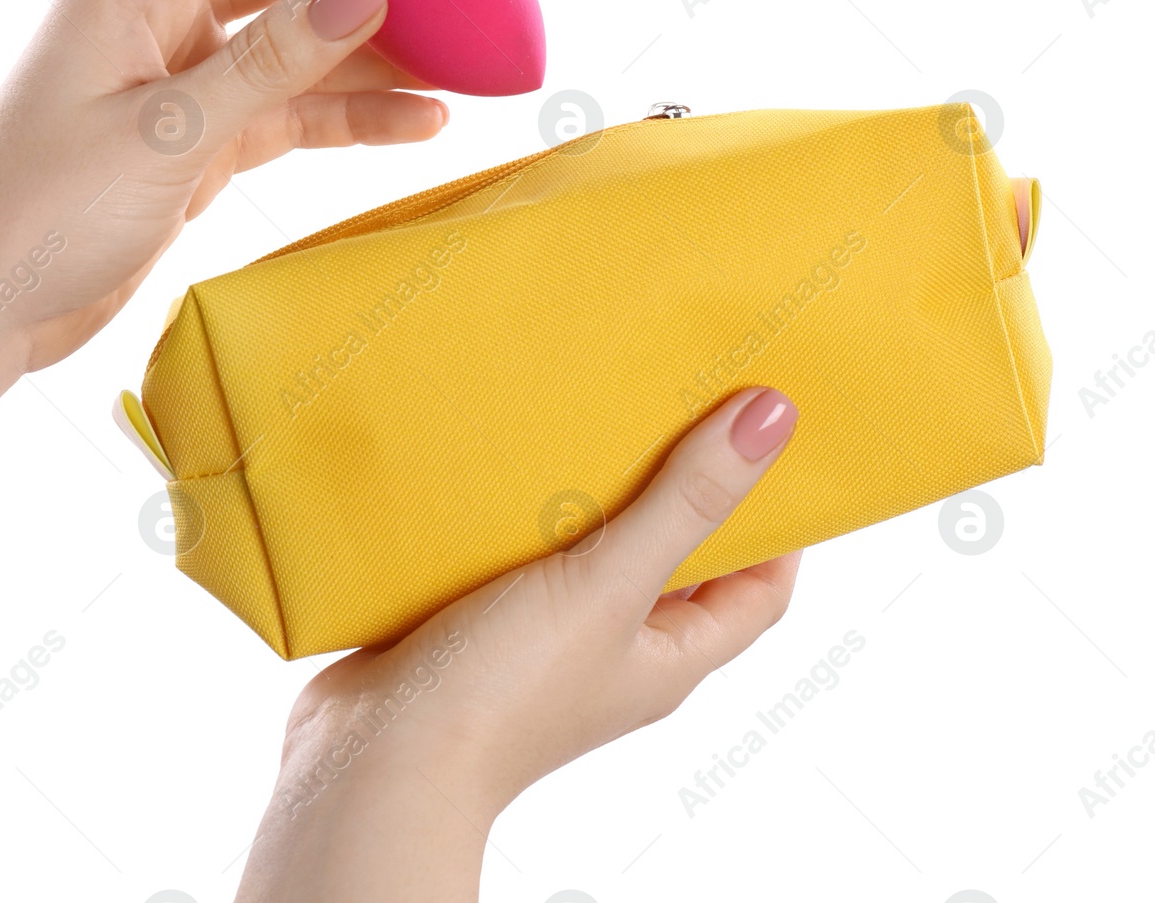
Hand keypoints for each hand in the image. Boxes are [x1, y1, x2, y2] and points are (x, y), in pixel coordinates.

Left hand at [0, 0, 448, 370]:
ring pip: (296, 42)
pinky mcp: (196, 139)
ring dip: (374, 50)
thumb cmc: (37, 213)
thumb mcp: (165, 133)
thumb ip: (269, 61)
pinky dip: (347, 113)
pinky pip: (289, 109)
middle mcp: (156, 16)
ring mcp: (180, 79)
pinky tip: (415, 120)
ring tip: (461, 60)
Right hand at [239, 387, 801, 901]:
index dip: (779, 523)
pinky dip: (520, 504)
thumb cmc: (503, 692)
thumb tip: (772, 420)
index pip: (758, 590)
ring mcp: (544, 637)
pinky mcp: (477, 619)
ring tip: (594, 409)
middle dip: (680, 485)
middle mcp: (614, 649)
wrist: (375, 753)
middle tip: (680, 401)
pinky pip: (516, 551)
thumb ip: (686, 503)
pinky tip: (504, 456)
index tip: (769, 442)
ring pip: (589, 549)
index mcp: (667, 656)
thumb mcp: (611, 584)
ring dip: (592, 488)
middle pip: (675, 560)